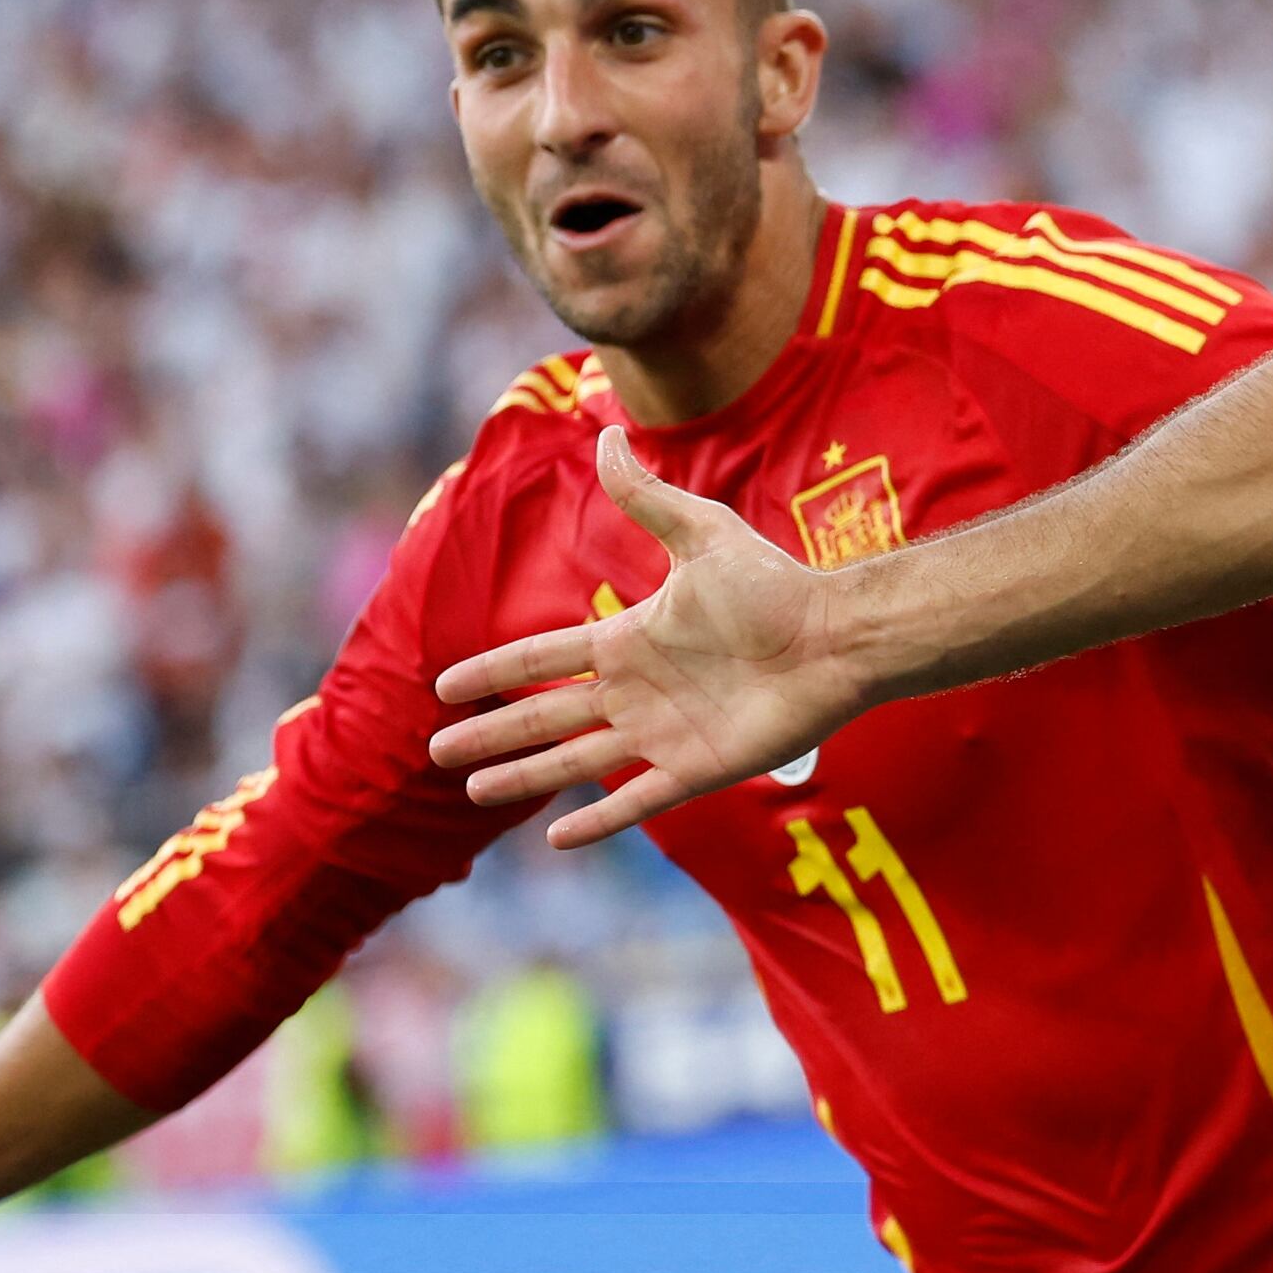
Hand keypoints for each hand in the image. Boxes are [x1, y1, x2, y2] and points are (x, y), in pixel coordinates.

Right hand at [430, 430, 860, 844]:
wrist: (836, 638)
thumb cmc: (776, 586)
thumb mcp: (702, 534)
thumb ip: (648, 496)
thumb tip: (607, 433)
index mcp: (630, 639)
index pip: (544, 659)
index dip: (495, 670)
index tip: (446, 686)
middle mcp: (637, 691)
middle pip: (545, 716)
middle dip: (492, 732)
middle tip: (437, 748)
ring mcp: (663, 733)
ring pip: (575, 762)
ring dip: (524, 776)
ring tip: (472, 790)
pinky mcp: (696, 769)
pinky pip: (635, 802)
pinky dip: (598, 821)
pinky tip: (557, 839)